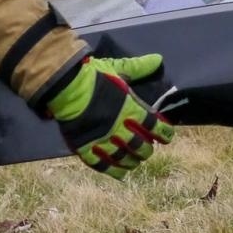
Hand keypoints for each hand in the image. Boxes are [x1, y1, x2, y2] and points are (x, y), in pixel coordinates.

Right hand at [45, 54, 174, 177]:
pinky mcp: (86, 147)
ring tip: (135, 162)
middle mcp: (120, 128)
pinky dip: (112, 170)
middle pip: (140, 146)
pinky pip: (102, 164)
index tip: (166, 136)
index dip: (163, 133)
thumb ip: (138, 68)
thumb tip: (158, 60)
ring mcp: (103, 140)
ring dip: (132, 161)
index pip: (154, 126)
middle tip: (147, 150)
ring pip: (123, 158)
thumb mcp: (118, 69)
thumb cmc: (93, 76)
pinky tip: (119, 173)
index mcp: (131, 109)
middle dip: (146, 150)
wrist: (66, 87)